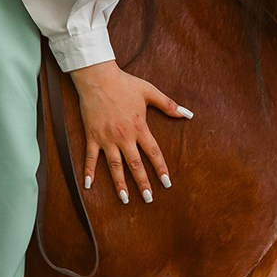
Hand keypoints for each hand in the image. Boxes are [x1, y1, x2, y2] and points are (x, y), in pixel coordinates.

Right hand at [67, 60, 193, 204]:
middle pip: (135, 165)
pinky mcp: (92, 136)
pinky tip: (89, 185)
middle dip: (142, 183)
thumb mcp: (149, 92)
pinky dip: (89, 172)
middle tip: (148, 199)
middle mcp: (124, 137)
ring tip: (125, 199)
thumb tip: (188, 114)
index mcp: (139, 127)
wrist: (97, 78)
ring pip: (114, 166)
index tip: (166, 183)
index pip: (153, 153)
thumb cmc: (124, 83)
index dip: (161, 169)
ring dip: (120, 184)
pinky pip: (90, 158)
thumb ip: (169, 105)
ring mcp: (107, 138)